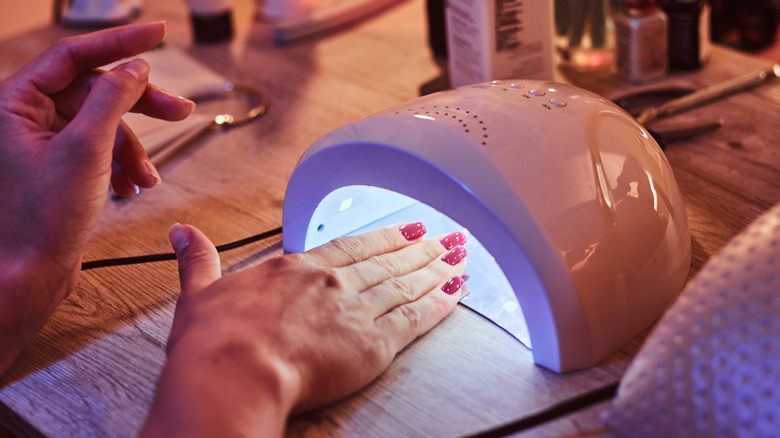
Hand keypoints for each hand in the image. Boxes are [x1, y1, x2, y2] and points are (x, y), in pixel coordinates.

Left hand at [0, 22, 194, 374]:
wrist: (31, 273)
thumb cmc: (42, 218)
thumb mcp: (86, 148)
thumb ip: (112, 98)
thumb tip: (135, 67)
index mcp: (16, 103)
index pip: (74, 56)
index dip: (120, 43)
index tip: (159, 33)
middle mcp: (27, 118)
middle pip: (96, 90)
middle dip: (139, 106)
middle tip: (179, 110)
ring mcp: (44, 142)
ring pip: (104, 123)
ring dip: (133, 148)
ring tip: (146, 177)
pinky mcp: (61, 165)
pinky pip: (101, 148)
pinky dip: (123, 165)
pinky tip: (130, 187)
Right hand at [141, 223, 468, 436]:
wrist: (231, 372)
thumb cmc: (211, 342)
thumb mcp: (198, 294)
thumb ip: (198, 261)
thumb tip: (182, 233)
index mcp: (294, 268)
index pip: (349, 247)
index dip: (382, 238)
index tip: (405, 230)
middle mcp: (331, 282)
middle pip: (386, 261)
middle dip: (420, 249)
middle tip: (448, 237)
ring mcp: (355, 310)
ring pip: (405, 284)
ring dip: (436, 269)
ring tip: (460, 257)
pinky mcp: (374, 344)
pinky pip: (415, 318)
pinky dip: (439, 303)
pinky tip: (457, 292)